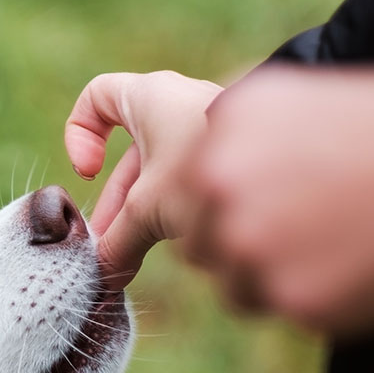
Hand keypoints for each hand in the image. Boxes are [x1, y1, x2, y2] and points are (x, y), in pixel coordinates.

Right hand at [65, 71, 222, 287]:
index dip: (80, 133)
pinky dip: (179, 210)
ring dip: (146, 214)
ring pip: (162, 173)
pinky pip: (193, 180)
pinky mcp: (234, 154)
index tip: (89, 172)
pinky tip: (180, 246)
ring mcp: (208, 130)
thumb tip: (104, 275)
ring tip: (140, 257)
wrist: (294, 159)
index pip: (96, 97)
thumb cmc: (209, 167)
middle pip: (129, 155)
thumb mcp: (149, 210)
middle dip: (117, 203)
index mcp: (149, 98)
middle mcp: (178, 107)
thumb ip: (119, 242)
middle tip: (111, 247)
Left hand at [188, 63, 373, 337]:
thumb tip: (199, 177)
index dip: (223, 203)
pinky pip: (278, 309)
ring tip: (329, 250)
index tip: (259, 206)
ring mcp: (248, 244)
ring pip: (231, 285)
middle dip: (237, 246)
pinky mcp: (286, 297)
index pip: (188, 188)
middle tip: (296, 234)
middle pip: (199, 242)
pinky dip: (309, 297)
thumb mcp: (298, 103)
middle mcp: (220, 184)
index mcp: (222, 127)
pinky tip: (348, 268)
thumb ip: (236, 139)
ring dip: (267, 280)